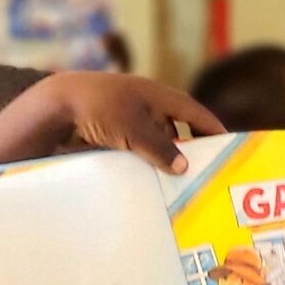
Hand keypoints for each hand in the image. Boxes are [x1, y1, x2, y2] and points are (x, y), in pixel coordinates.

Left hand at [26, 71, 224, 172]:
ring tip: (177, 189)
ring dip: (163, 163)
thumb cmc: (99, 108)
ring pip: (155, 146)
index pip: (196, 114)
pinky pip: (136, 154)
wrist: (55, 106)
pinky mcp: (112, 136)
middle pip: (177, 132)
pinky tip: (147, 184)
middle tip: (204, 177)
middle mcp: (147, 107)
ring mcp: (128, 121)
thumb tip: (183, 167)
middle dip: (190, 153)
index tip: (230, 149)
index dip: (213, 130)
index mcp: (159, 96)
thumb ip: (161, 148)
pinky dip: (143, 166)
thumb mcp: (134, 129)